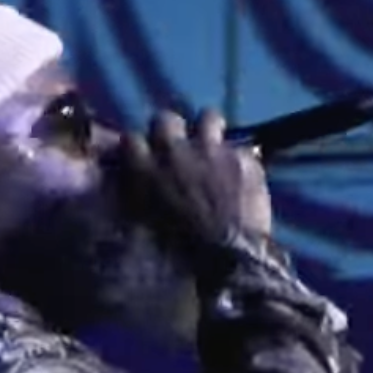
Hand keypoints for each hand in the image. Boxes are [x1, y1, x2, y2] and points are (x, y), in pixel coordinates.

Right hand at [116, 107, 274, 251]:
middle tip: (178, 146)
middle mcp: (175, 151)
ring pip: (208, 117)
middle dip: (171, 129)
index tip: (143, 155)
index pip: (130, 139)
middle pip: (166, 119)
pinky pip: (240, 149)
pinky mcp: (243, 157)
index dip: (137, 146)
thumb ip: (140, 193)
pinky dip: (239, 163)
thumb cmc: (179, 248)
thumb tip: (139, 182)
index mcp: (145, 170)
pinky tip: (242, 178)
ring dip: (208, 129)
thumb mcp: (146, 222)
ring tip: (213, 146)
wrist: (227, 256)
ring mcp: (212, 149)